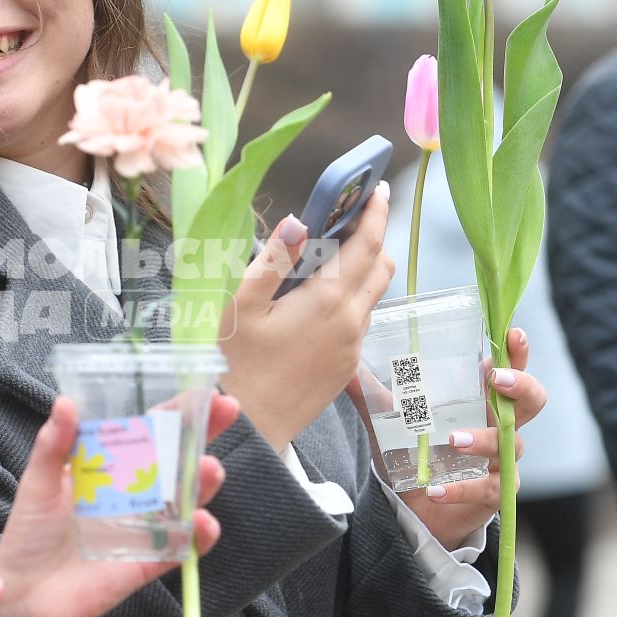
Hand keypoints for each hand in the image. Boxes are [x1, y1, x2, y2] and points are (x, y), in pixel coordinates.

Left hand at [0, 394, 234, 616]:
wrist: (21, 592)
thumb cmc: (29, 534)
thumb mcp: (37, 483)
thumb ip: (53, 446)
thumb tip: (66, 402)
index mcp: (112, 468)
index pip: (150, 432)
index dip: (177, 411)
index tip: (204, 391)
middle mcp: (135, 494)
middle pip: (178, 460)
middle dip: (204, 434)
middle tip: (225, 411)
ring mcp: (145, 528)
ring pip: (186, 501)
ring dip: (204, 484)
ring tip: (210, 468)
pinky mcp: (147, 563)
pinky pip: (180, 548)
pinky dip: (197, 536)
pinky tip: (202, 522)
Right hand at [218, 184, 394, 448]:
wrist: (250, 427)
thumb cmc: (236, 365)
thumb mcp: (241, 305)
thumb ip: (273, 259)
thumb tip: (298, 221)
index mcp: (327, 300)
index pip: (366, 243)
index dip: (376, 212)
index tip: (378, 189)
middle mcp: (351, 321)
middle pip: (381, 266)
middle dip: (374, 236)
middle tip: (352, 216)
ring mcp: (353, 345)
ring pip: (373, 294)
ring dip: (364, 268)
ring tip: (332, 256)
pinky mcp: (348, 366)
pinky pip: (360, 320)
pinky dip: (351, 298)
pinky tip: (318, 300)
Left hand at [388, 326, 549, 549]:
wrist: (411, 505)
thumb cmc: (411, 451)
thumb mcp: (389, 420)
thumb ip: (370, 395)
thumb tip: (343, 368)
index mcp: (479, 397)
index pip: (509, 367)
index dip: (517, 352)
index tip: (513, 334)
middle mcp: (499, 424)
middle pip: (532, 400)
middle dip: (521, 386)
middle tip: (497, 379)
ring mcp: (501, 458)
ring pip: (511, 444)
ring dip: (483, 440)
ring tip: (452, 440)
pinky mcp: (494, 491)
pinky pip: (488, 488)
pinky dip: (461, 489)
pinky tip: (436, 490)